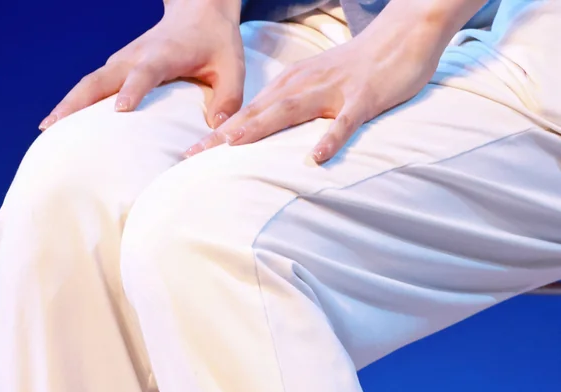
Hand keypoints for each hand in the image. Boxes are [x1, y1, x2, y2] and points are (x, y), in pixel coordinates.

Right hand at [39, 0, 245, 130]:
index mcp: (163, 55)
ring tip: (47, 129)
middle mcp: (135, 56)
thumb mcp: (232, 68)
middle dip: (76, 102)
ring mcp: (122, 61)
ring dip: (67, 104)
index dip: (132, 90)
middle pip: (100, 79)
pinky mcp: (117, 67)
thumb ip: (228, 100)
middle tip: (54, 126)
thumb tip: (215, 133)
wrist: (198, 8)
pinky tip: (61, 124)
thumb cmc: (216, 42)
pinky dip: (75, 103)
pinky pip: (92, 86)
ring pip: (89, 82)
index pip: (144, 73)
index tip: (120, 111)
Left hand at [183, 8, 448, 162]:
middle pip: (258, 113)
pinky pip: (344, 122)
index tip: (188, 155)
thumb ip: (290, 110)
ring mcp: (333, 91)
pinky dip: (330, 138)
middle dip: (224, 134)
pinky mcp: (362, 99)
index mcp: (291, 85)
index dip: (216, 133)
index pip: (247, 113)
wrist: (404, 35)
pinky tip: (317, 157)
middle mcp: (304, 86)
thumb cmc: (358, 68)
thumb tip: (261, 137)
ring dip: (261, 128)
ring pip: (291, 111)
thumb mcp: (316, 87)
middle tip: (193, 155)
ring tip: (234, 147)